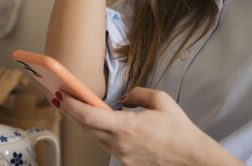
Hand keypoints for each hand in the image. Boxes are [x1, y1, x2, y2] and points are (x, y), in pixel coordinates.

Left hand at [54, 87, 243, 165]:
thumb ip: (137, 93)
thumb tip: (123, 98)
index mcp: (126, 127)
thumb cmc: (180, 130)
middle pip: (85, 127)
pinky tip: (93, 123)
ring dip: (80, 122)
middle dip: (69, 111)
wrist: (193, 158)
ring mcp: (122, 155)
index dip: (71, 104)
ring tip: (71, 107)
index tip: (61, 94)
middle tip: (58, 97)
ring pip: (93, 137)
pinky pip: (105, 145)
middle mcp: (120, 144)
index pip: (88, 116)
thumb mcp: (161, 100)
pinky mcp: (127, 161)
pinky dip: (96, 132)